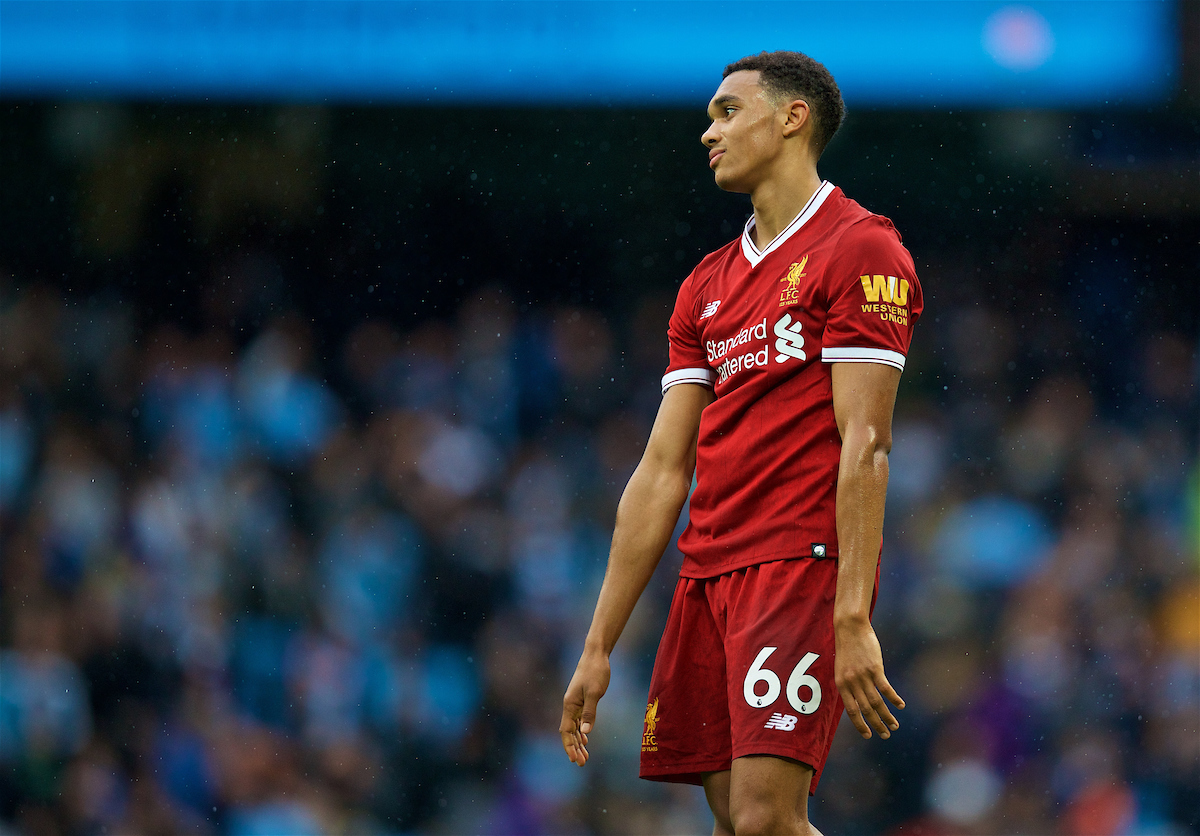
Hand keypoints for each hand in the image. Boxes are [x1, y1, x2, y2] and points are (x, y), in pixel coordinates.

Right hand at [559, 649, 610, 765]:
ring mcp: (575, 703)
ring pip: (574, 727)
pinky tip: (586, 738)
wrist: (595, 655)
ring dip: (578, 742)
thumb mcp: (595, 692)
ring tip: (584, 756)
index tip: (574, 760)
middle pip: (569, 732)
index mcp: (570, 705)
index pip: (566, 731)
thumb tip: (586, 731)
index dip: (569, 746)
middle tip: (582, 764)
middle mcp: (570, 706)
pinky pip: (579, 720)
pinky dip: (581, 731)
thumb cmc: (595, 671)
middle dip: (574, 748)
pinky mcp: (582, 700)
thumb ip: (590, 712)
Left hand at [833, 617, 903, 739]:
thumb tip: (858, 701)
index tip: (867, 735)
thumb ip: (849, 684)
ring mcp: (863, 676)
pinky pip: (886, 689)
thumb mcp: (842, 668)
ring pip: (877, 703)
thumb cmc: (847, 647)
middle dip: (876, 725)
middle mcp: (851, 683)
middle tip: (886, 735)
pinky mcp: (875, 669)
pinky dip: (894, 699)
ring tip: (895, 726)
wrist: (850, 627)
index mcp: (841, 684)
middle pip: (866, 710)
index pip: (851, 711)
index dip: (860, 725)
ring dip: (887, 716)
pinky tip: (900, 706)